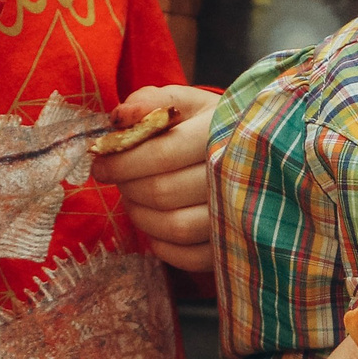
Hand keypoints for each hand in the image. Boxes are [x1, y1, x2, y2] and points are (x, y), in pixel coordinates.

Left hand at [92, 84, 223, 268]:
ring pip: (175, 227)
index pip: (161, 155)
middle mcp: (236, 174)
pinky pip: (189, 256)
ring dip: (141, 216)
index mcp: (220, 132)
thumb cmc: (209, 126)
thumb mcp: (186, 103)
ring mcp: (239, 213)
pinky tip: (157, 223)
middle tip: (120, 179)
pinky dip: (162, 244)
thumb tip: (119, 118)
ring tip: (136, 199)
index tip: (100, 162)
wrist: (257, 152)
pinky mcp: (236, 244)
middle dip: (128, 187)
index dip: (121, 162)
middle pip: (163, 193)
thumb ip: (150, 101)